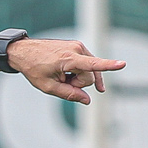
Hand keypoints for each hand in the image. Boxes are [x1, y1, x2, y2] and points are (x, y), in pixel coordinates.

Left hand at [9, 38, 125, 104]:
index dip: (109, 66)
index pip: (92, 65)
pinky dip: (78, 72)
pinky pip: (86, 64)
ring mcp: (78, 46)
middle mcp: (77, 49)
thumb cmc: (34, 68)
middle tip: (61, 81)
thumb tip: (88, 101)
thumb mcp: (48, 87)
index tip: (123, 64)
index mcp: (68, 59)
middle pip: (89, 76)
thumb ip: (69, 94)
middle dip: (78, 83)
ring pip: (89, 70)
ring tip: (61, 75)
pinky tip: (69, 75)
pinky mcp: (78, 47)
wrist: (24, 51)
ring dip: (77, 78)